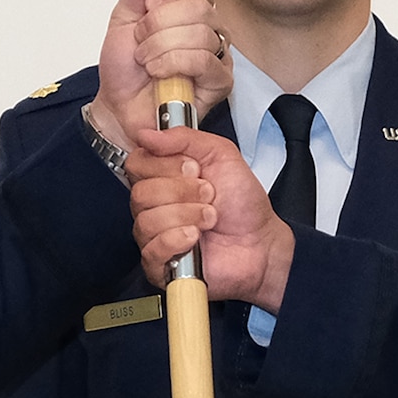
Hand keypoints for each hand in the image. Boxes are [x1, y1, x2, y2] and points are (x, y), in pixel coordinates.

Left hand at [92, 0, 230, 147]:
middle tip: (141, 42)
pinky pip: (205, 61)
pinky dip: (173, 63)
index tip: (147, 8)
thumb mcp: (124, 17)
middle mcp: (209, 29)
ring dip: (161, 47)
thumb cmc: (124, 67)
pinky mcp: (220, 83)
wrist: (118, 107)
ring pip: (200, 34)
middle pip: (199, 7)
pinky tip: (159, 73)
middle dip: (159, 25)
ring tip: (145, 61)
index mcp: (190, 9)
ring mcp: (218, 56)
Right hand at [128, 128, 294, 305]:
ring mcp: (153, 236)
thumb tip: (146, 134)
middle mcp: (153, 206)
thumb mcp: (221, 154)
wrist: (261, 241)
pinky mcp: (159, 264)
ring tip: (210, 218)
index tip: (194, 168)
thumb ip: (184, 138)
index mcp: (162, 177)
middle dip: (182, 192)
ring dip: (187, 215)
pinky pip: (152, 248)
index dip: (165, 165)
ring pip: (147, 220)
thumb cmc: (242, 203)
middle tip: (209, 194)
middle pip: (140, 193)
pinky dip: (178, 239)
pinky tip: (196, 238)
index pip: (136, 164)